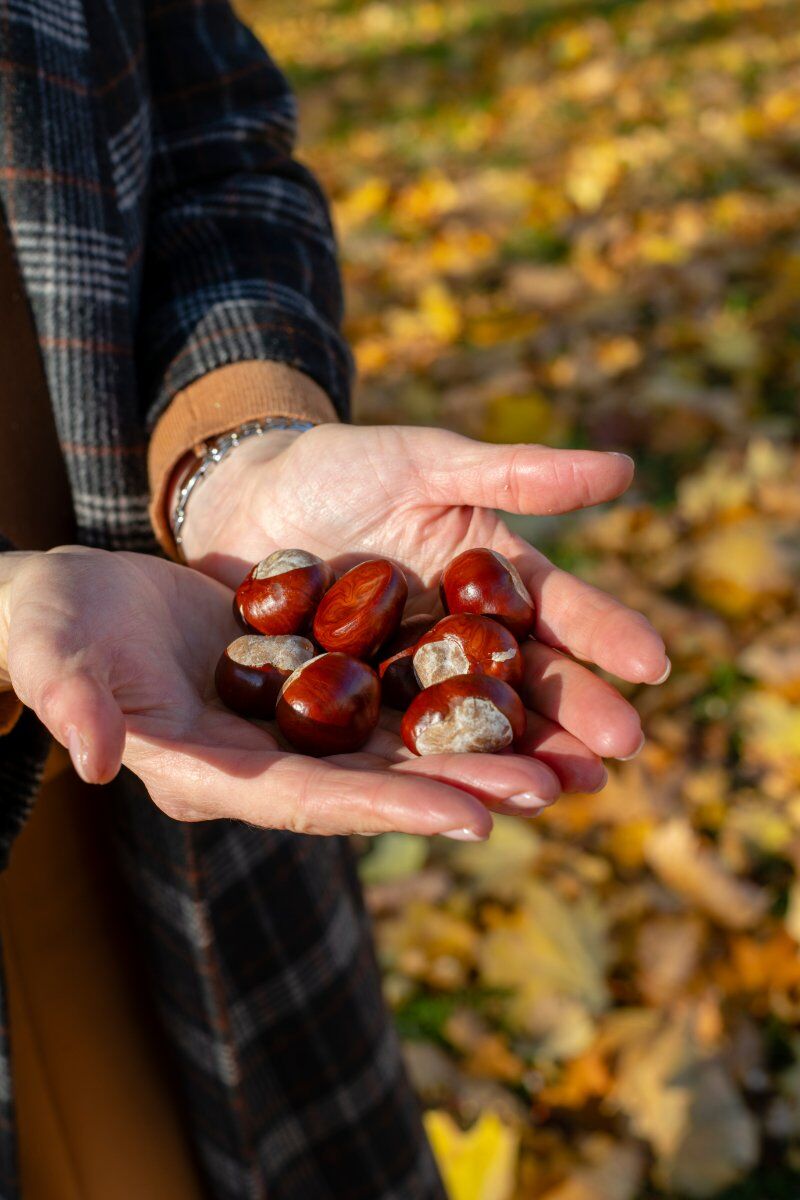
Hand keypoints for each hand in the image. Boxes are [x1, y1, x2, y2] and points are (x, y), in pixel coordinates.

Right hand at [0, 546, 575, 836]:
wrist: (78, 600)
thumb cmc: (51, 626)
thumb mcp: (52, 653)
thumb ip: (72, 701)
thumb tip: (87, 760)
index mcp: (209, 775)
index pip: (308, 801)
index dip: (387, 807)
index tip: (471, 815)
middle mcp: (264, 765)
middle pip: (375, 781)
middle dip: (462, 786)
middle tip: (553, 787)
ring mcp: (292, 727)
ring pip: (398, 740)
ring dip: (478, 745)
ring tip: (563, 751)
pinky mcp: (309, 682)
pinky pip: (389, 690)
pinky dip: (450, 690)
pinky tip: (514, 679)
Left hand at [181, 424, 669, 791]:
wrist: (245, 495)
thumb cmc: (342, 466)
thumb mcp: (427, 462)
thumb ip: (515, 474)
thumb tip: (624, 468)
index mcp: (490, 578)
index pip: (558, 611)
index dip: (604, 635)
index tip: (653, 665)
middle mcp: (459, 636)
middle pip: (524, 682)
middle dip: (572, 718)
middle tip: (616, 754)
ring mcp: (407, 676)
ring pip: (469, 724)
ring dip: (514, 758)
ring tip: (557, 792)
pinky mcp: (350, 706)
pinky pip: (392, 740)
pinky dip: (426, 769)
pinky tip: (458, 799)